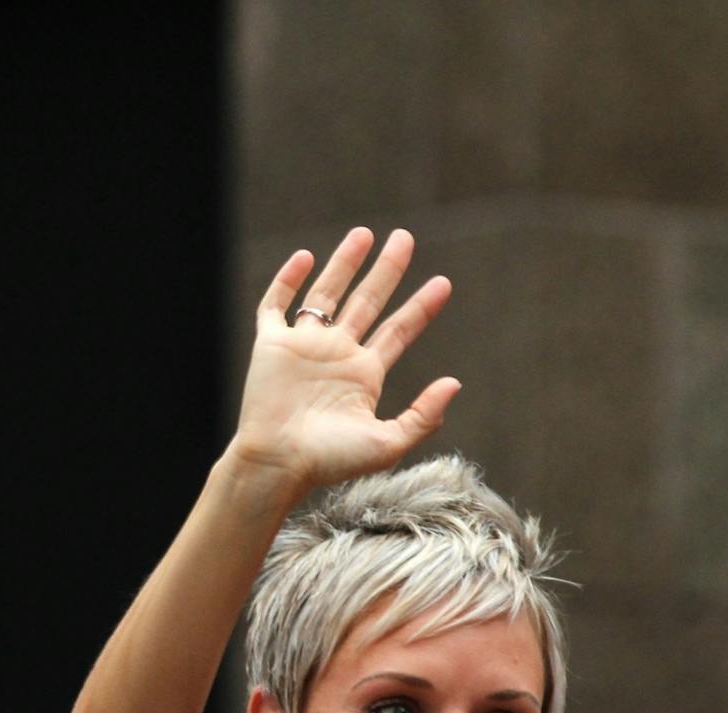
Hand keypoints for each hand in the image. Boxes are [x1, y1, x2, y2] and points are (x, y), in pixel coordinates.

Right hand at [229, 227, 458, 497]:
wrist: (277, 463)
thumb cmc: (329, 461)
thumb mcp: (388, 443)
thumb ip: (423, 415)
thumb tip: (455, 383)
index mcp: (364, 376)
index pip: (398, 331)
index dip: (421, 307)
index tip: (443, 283)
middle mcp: (336, 355)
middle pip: (366, 302)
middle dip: (387, 270)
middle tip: (405, 238)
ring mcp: (304, 347)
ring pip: (326, 295)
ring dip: (344, 264)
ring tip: (365, 234)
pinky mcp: (271, 345)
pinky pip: (277, 305)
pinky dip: (288, 280)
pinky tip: (306, 256)